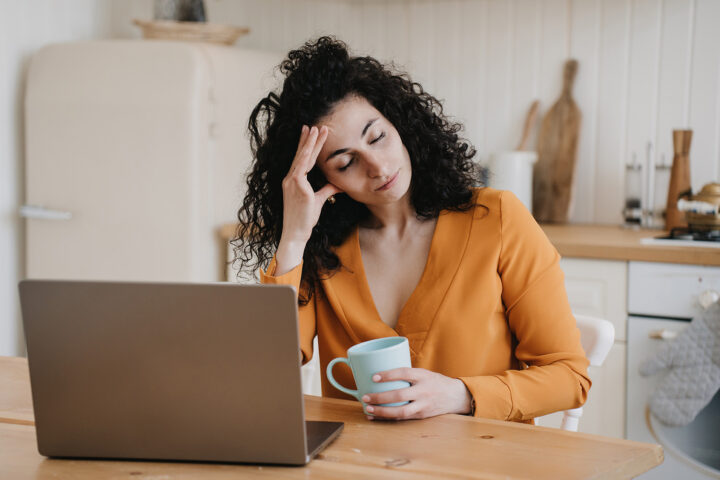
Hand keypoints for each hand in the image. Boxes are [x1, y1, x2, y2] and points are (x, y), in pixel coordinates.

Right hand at [275, 125, 341, 273]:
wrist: (296, 232)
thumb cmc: (305, 219)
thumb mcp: (318, 200)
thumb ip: (327, 189)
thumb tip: (338, 183)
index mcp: (293, 181)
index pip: (301, 159)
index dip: (306, 146)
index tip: (310, 134)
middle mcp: (290, 179)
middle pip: (301, 155)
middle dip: (307, 139)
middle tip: (313, 125)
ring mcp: (292, 182)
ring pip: (302, 158)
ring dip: (309, 143)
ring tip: (316, 129)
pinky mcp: (297, 187)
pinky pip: (302, 167)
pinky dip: (306, 155)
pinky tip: (311, 146)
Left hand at [361, 368, 472, 420]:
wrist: (455, 396)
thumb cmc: (434, 381)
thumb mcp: (424, 373)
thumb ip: (407, 375)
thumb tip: (380, 374)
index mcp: (423, 376)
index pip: (405, 373)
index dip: (389, 375)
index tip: (374, 377)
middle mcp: (424, 391)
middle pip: (400, 395)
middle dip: (380, 397)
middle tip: (365, 397)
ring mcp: (423, 405)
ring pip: (401, 411)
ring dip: (382, 412)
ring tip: (368, 409)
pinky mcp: (421, 416)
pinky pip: (403, 418)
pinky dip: (388, 418)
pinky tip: (375, 417)